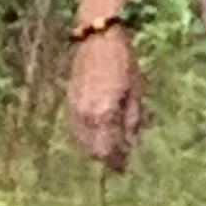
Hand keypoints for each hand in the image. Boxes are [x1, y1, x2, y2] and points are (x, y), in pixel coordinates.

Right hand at [68, 28, 145, 171]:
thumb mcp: (136, 91)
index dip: (117, 162)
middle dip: (106, 157)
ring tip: (110, 149)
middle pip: (93, 149)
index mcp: (104, 114)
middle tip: (120, 161)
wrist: (97, 37)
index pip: (108, 150)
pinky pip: (76, 128)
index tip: (125, 169)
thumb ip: (133, 120)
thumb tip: (132, 143)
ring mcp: (74, 108)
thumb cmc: (123, 61)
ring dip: (95, 148)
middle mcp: (86, 116)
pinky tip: (97, 134)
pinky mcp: (69, 100)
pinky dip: (87, 136)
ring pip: (82, 140)